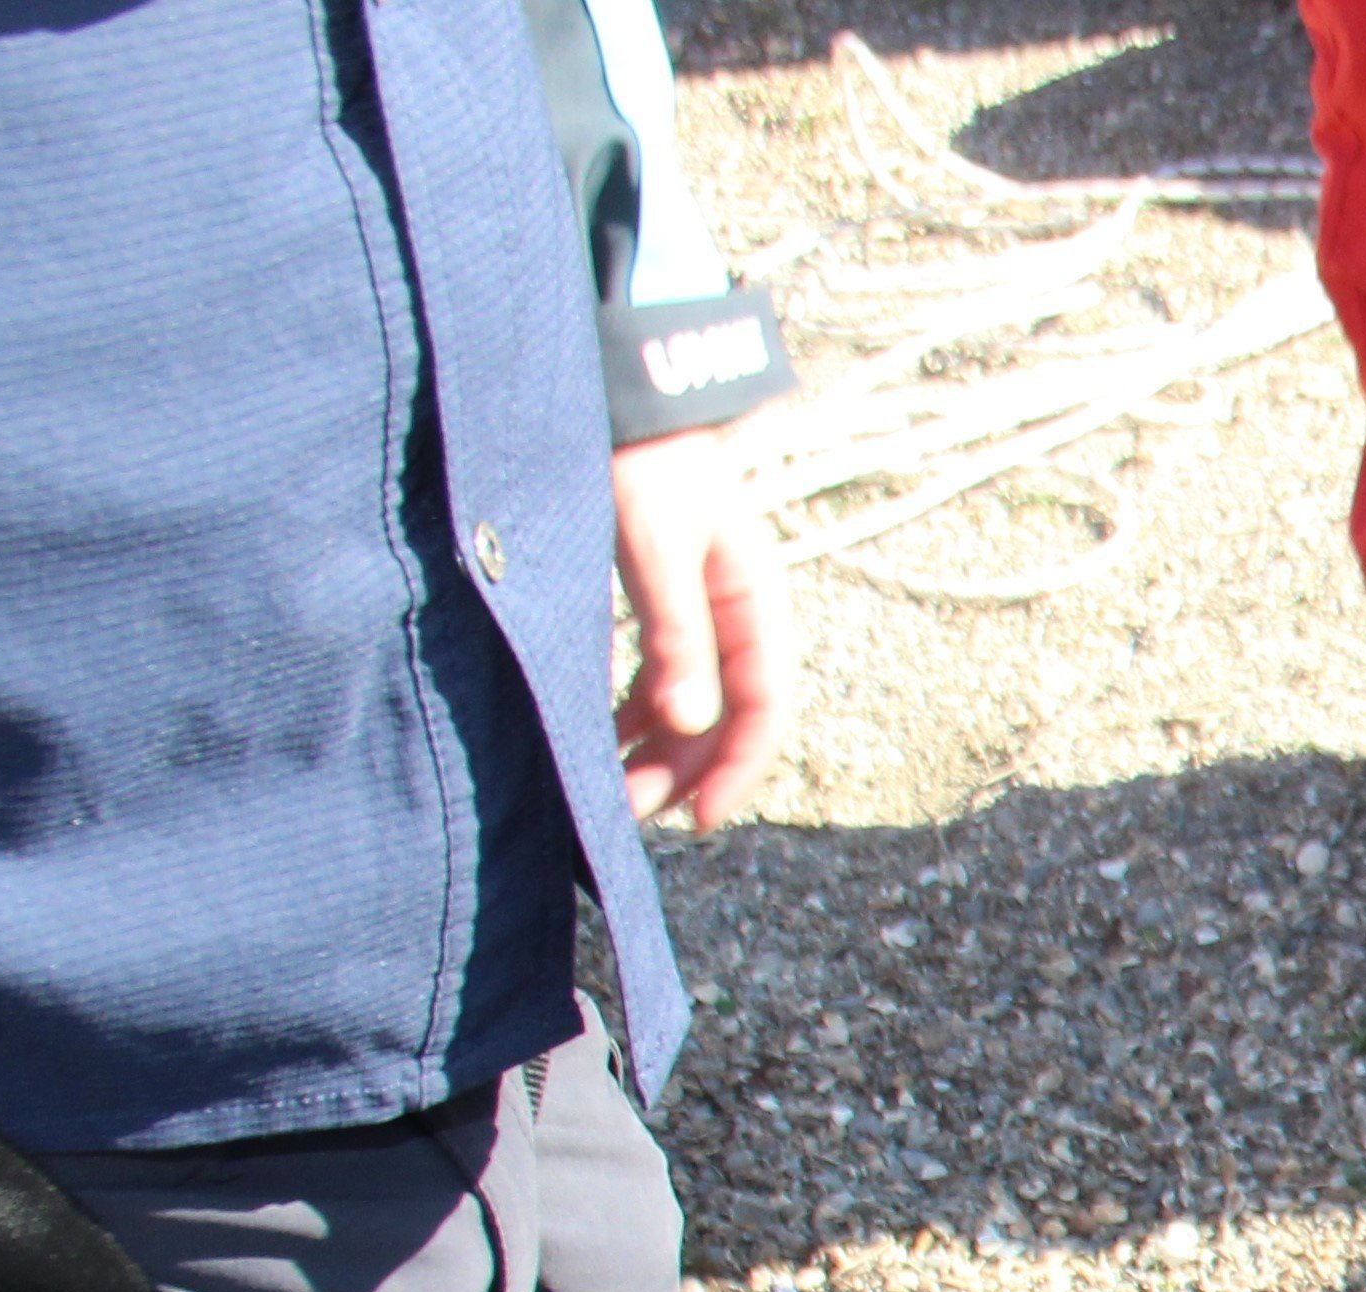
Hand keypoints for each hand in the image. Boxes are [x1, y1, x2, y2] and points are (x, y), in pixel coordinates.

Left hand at [609, 427, 788, 828]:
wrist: (623, 399)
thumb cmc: (642, 464)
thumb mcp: (657, 548)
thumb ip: (677, 635)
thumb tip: (687, 725)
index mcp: (754, 603)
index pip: (764, 708)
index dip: (737, 769)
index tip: (697, 818)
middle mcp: (736, 615)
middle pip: (724, 717)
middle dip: (682, 770)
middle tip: (626, 811)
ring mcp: (701, 611)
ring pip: (690, 702)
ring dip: (656, 749)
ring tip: (609, 784)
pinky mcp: (663, 602)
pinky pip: (660, 676)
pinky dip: (634, 713)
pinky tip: (601, 734)